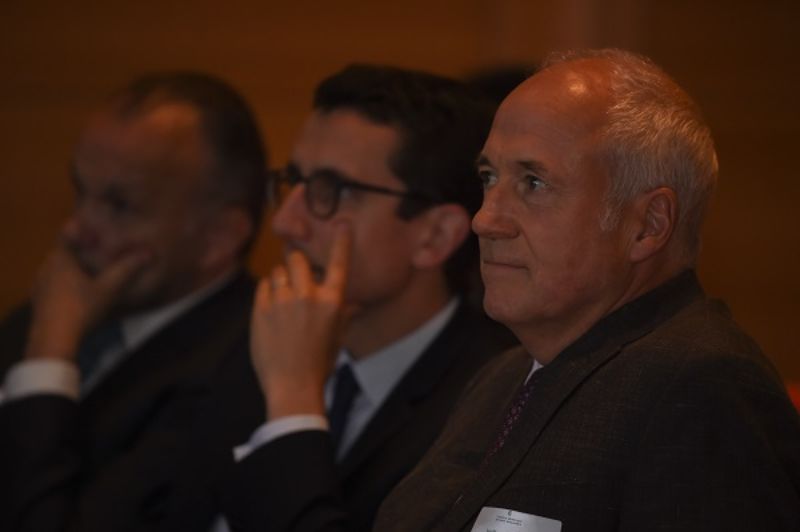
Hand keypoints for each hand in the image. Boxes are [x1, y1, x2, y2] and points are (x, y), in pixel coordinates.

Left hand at [25, 239, 150, 360]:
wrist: (53, 340)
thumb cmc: (81, 308)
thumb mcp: (109, 288)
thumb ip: (127, 269)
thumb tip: (149, 252)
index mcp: (60, 259)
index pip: (67, 234)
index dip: (82, 230)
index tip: (97, 232)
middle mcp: (45, 268)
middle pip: (63, 253)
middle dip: (80, 252)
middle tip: (100, 254)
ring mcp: (39, 286)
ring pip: (57, 271)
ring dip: (72, 271)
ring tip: (91, 276)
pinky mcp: (38, 303)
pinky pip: (53, 287)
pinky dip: (65, 287)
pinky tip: (78, 298)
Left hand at [250, 223, 351, 419]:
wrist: (292, 385)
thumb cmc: (319, 364)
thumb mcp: (337, 338)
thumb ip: (344, 314)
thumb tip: (355, 305)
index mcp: (332, 302)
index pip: (339, 263)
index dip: (342, 241)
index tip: (342, 224)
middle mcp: (308, 296)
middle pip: (298, 259)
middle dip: (296, 264)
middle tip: (295, 277)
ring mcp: (283, 301)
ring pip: (278, 272)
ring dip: (280, 280)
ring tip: (282, 300)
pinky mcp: (261, 309)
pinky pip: (263, 286)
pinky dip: (267, 292)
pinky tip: (271, 309)